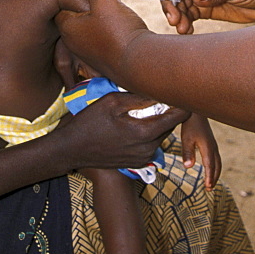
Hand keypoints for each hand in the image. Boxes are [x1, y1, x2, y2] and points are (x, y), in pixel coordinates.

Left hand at [56, 0, 149, 74]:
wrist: (139, 64)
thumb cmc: (119, 31)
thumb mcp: (104, 0)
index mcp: (68, 29)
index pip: (62, 6)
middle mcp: (74, 44)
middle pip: (77, 17)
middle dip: (91, 8)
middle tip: (106, 3)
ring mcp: (87, 54)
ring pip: (90, 28)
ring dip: (102, 19)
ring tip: (117, 16)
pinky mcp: (101, 60)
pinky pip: (101, 40)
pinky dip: (110, 33)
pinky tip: (122, 30)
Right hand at [61, 90, 190, 169]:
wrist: (72, 149)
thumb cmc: (89, 122)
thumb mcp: (112, 102)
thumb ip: (138, 98)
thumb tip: (159, 90)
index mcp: (145, 132)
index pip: (177, 117)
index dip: (182, 103)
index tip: (181, 91)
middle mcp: (148, 149)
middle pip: (170, 126)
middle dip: (169, 111)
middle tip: (162, 95)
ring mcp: (143, 158)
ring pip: (161, 135)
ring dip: (158, 122)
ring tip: (147, 107)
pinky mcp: (137, 163)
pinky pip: (151, 144)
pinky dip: (149, 133)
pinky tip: (135, 123)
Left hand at [181, 114, 220, 189]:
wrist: (196, 111)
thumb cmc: (190, 125)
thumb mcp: (186, 139)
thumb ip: (187, 153)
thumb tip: (188, 167)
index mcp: (208, 147)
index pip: (210, 166)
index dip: (209, 177)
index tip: (208, 187)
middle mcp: (213, 147)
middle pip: (217, 166)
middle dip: (213, 178)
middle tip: (209, 188)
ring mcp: (213, 145)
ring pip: (218, 162)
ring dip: (215, 173)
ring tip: (210, 182)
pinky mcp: (211, 143)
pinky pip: (216, 158)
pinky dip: (215, 166)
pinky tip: (210, 168)